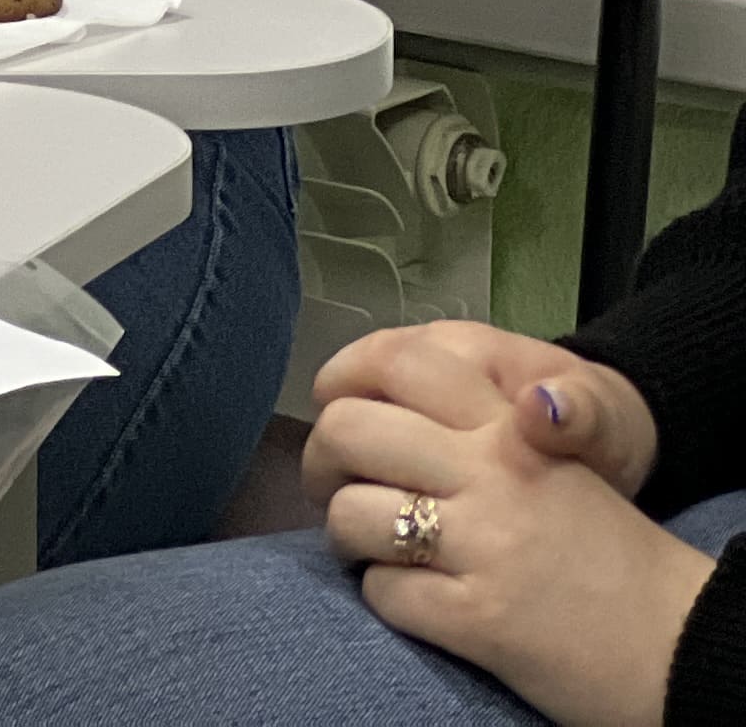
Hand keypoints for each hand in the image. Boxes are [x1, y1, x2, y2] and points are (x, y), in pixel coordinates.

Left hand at [310, 334, 703, 726]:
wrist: (676, 637)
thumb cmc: (601, 545)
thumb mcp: (549, 458)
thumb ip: (472, 418)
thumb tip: (374, 388)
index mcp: (511, 426)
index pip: (397, 362)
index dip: (341, 382)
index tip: (335, 410)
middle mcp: (493, 472)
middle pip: (349, 431)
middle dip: (322, 462)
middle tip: (333, 485)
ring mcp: (484, 544)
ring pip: (351, 514)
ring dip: (346, 536)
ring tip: (369, 547)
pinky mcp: (478, 616)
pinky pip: (383, 592)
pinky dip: (385, 596)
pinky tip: (413, 596)